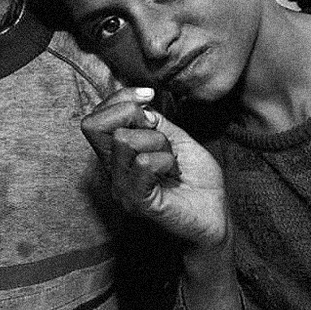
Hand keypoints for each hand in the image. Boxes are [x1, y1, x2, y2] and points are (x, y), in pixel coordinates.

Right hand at [81, 87, 229, 250]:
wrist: (216, 213)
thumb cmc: (196, 178)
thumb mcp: (175, 138)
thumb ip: (154, 121)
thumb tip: (139, 105)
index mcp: (118, 156)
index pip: (94, 120)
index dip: (119, 99)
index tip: (149, 96)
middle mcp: (113, 172)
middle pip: (94, 126)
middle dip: (133, 115)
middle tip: (159, 133)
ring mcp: (122, 189)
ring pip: (124, 140)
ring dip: (158, 142)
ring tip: (170, 161)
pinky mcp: (138, 203)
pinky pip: (142, 164)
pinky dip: (164, 159)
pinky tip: (172, 172)